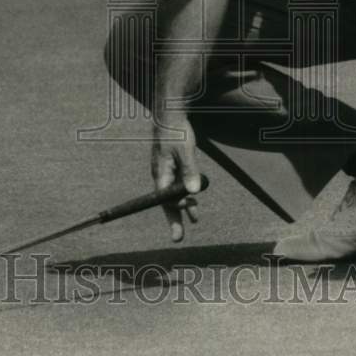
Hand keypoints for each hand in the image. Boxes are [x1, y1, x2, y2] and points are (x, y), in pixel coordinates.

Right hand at [151, 109, 201, 241]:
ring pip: (174, 195)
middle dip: (174, 220)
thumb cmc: (176, 132)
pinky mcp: (172, 167)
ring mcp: (166, 172)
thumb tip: (194, 193)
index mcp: (161, 174)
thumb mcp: (185, 151)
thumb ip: (190, 171)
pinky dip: (186, 194)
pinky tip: (194, 202)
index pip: (166, 199)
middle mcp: (161, 176)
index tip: (187, 211)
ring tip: (194, 222)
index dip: (176, 208)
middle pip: (167, 203)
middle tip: (177, 239)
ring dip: (184, 208)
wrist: (169, 115)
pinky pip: (178, 185)